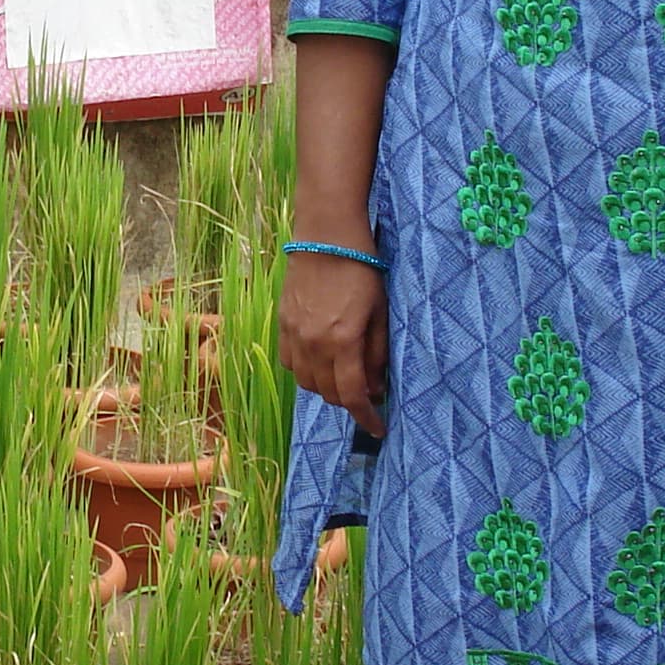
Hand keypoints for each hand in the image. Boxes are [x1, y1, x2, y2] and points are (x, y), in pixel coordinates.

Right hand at [280, 250, 388, 436]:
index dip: (366, 418)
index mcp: (343, 341)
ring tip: (344, 377)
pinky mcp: (283, 324)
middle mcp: (314, 344)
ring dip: (327, 388)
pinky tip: (320, 361)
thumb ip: (377, 354)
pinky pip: (290, 363)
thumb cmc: (362, 270)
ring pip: (306, 383)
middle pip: (328, 393)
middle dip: (350, 401)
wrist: (326, 236)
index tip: (378, 428)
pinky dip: (305, 371)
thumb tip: (376, 388)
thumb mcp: (380, 313)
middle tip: (367, 392)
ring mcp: (294, 335)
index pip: (352, 395)